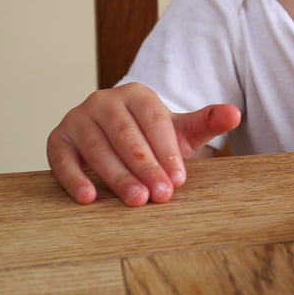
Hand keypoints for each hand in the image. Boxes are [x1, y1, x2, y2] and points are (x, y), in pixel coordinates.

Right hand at [47, 83, 240, 205]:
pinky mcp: (58, 139)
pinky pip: (62, 159)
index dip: (166, 150)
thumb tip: (235, 114)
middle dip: (145, 167)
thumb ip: (208, 122)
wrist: (118, 139)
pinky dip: (74, 179)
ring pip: (98, 148)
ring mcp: (78, 119)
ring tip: (136, 200)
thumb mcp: (181, 130)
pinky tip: (89, 198)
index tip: (179, 179)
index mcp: (137, 94)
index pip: (153, 121)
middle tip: (159, 196)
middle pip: (126, 135)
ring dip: (117, 176)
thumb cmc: (153, 138)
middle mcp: (104, 101)